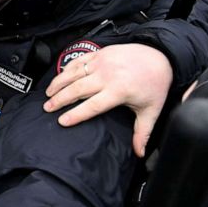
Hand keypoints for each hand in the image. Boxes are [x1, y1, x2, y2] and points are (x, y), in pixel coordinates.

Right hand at [44, 43, 172, 156]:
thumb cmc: (154, 84)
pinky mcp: (99, 53)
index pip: (92, 106)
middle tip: (47, 108)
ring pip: (74, 74)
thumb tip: (139, 153)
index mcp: (119, 91)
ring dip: (58, 83)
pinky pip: (78, 61)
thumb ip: (142, 132)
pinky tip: (59, 77)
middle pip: (77, 89)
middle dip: (60, 99)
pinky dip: (66, 69)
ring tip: (48, 94)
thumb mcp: (151, 110)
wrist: (160, 56)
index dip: (76, 114)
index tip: (62, 121)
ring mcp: (102, 62)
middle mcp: (107, 76)